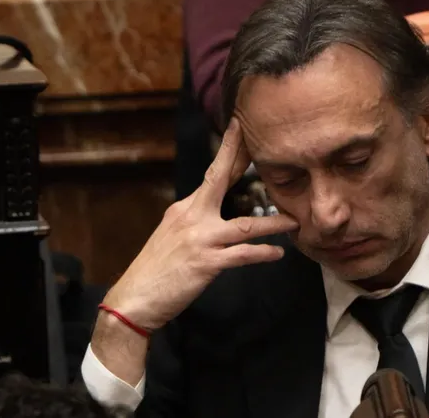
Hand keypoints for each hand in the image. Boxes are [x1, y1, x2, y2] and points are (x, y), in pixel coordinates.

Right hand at [102, 118, 298, 330]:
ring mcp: (200, 239)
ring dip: (273, 223)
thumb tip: (215, 213)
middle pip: (220, 180)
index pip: (210, 175)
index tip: (239, 130)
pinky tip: (278, 253)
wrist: (135, 298)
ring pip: (245, 225)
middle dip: (240, 157)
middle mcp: (191, 216)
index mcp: (183, 209)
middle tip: (263, 142)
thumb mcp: (172, 236)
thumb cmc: (155, 270)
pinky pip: (243, 255)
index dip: (227, 151)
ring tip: (294, 221)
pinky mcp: (206, 262)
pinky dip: (263, 253)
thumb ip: (194, 221)